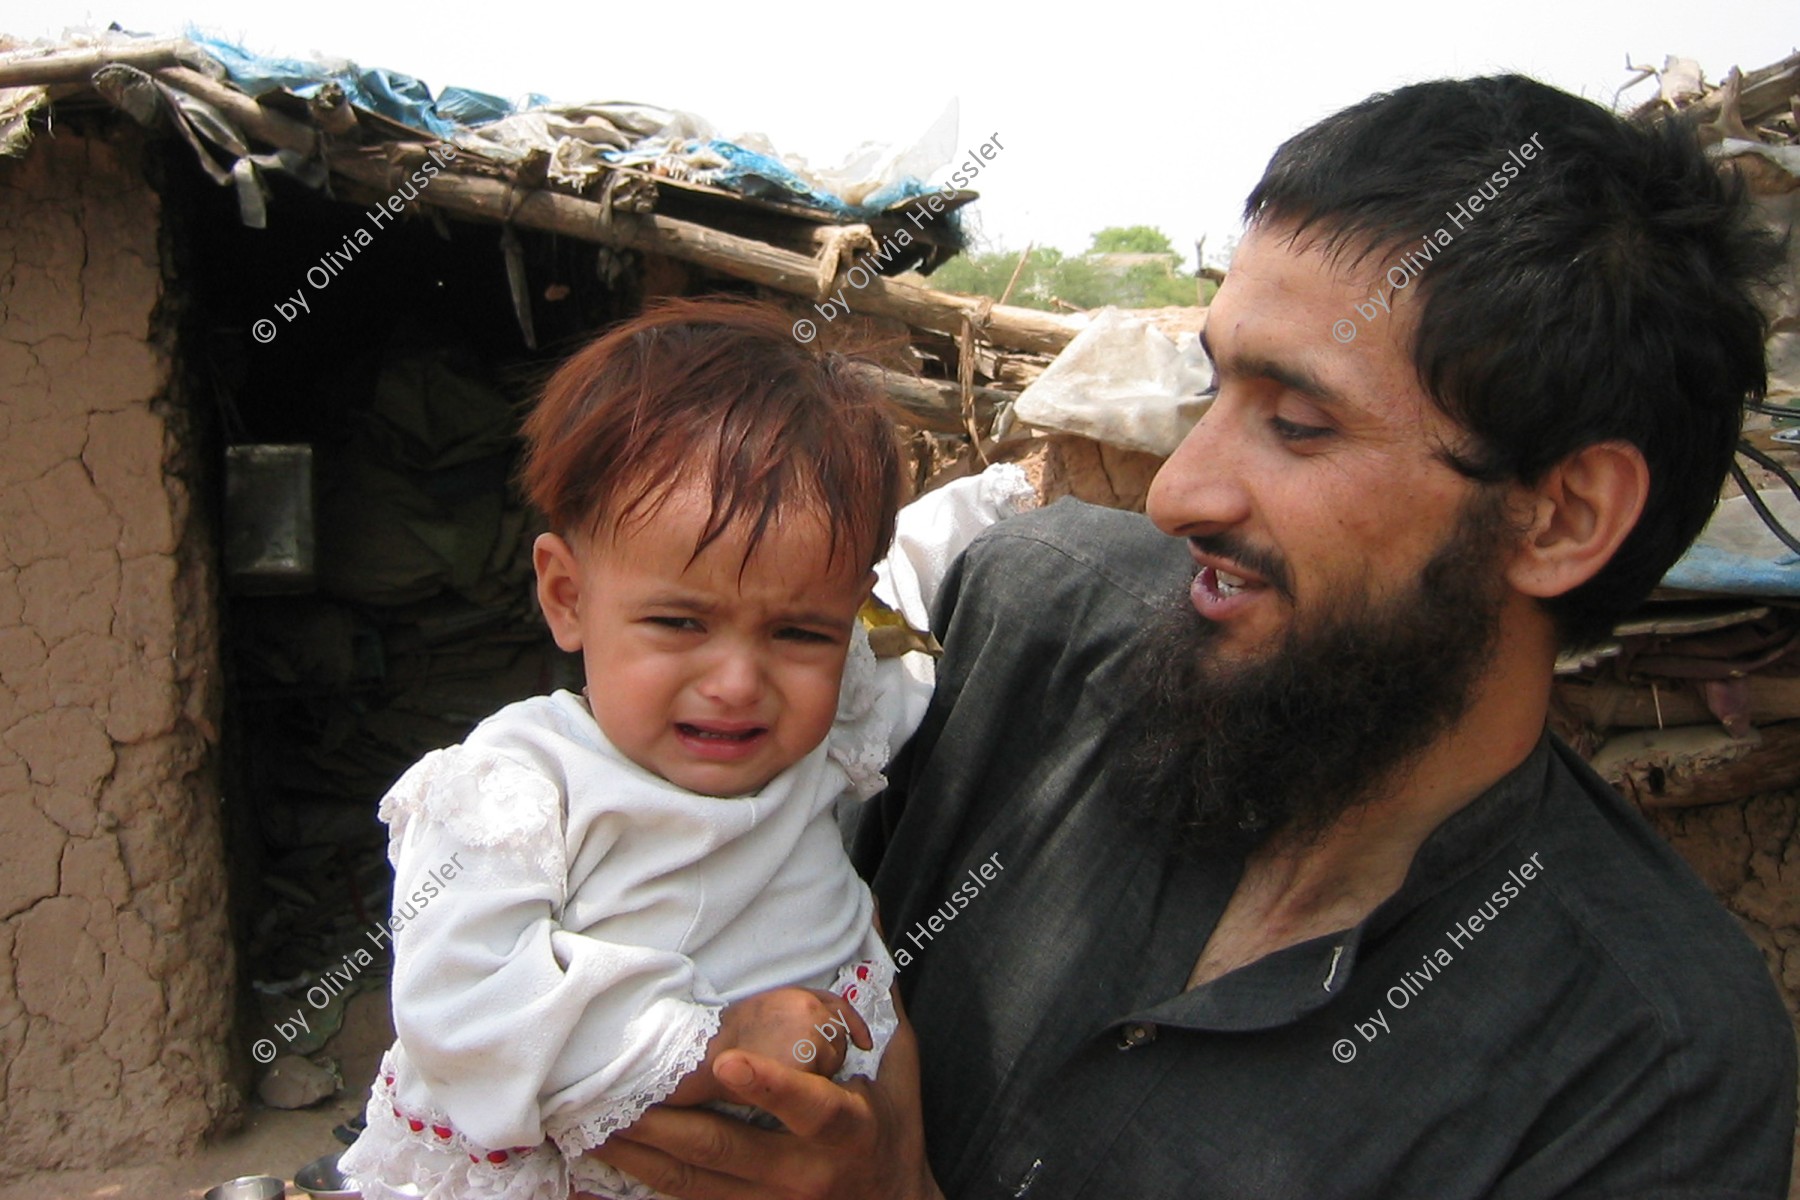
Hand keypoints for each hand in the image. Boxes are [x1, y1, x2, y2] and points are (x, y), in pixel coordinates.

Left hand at [587, 987, 941, 1199]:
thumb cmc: (894, 1129)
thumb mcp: (899, 1070)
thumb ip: (879, 1001)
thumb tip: (870, 912)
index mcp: (846, 1127)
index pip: (808, 1106)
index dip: (768, 1084)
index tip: (728, 1061)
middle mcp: (807, 1171)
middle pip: (725, 1146)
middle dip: (665, 1122)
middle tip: (614, 1095)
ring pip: (695, 1180)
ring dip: (642, 1152)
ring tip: (593, 1125)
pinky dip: (650, 1181)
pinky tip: (615, 1160)